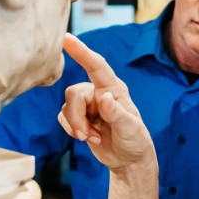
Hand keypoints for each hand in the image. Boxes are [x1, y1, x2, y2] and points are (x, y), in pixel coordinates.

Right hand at [58, 33, 155, 171]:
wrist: (128, 160)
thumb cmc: (135, 140)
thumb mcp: (130, 128)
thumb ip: (117, 114)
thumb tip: (104, 98)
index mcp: (114, 89)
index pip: (96, 66)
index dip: (81, 51)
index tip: (67, 38)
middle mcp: (99, 92)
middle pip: (73, 93)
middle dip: (76, 116)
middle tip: (87, 136)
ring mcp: (88, 105)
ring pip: (67, 107)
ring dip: (77, 126)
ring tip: (93, 138)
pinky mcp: (78, 117)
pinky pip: (63, 118)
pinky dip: (72, 130)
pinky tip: (88, 138)